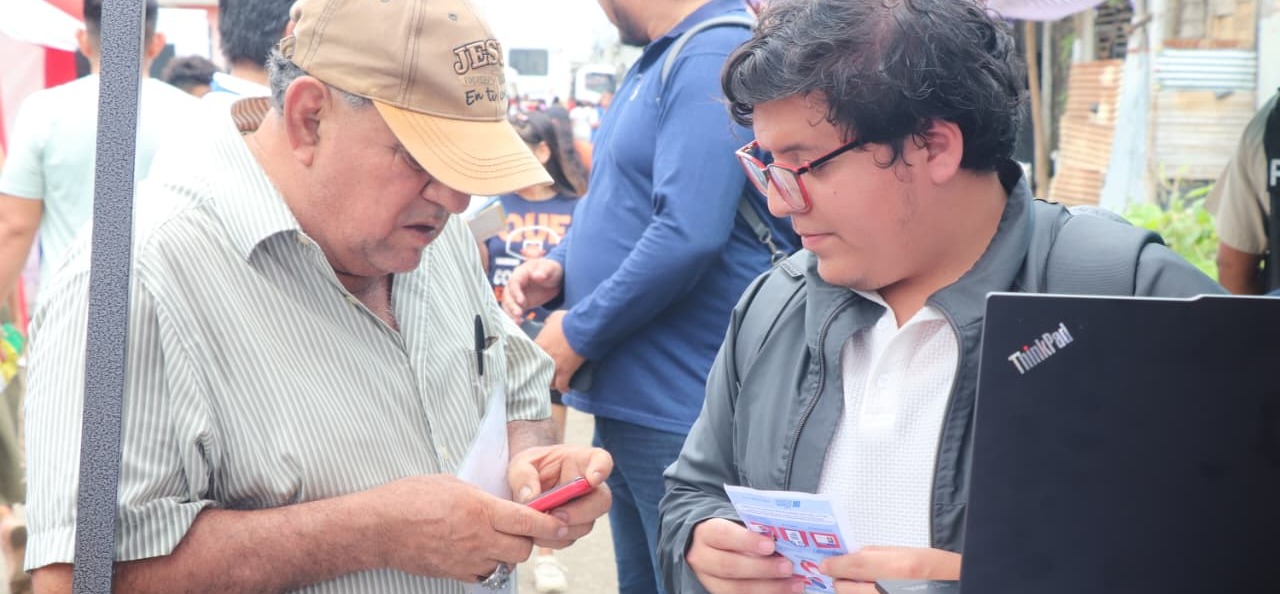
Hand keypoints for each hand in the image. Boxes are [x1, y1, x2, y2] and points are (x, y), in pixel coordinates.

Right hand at [367, 475, 570, 581]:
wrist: (378, 528)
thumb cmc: (410, 498)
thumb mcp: (452, 484)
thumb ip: (482, 497)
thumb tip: (500, 505)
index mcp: (480, 510)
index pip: (527, 521)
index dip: (549, 523)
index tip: (561, 523)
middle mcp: (478, 538)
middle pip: (523, 549)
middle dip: (528, 539)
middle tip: (521, 527)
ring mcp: (467, 560)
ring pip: (506, 563)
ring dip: (508, 552)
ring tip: (495, 537)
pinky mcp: (456, 574)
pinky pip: (486, 574)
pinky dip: (490, 565)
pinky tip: (478, 551)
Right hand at [502, 258, 563, 321]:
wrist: (555, 279)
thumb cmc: (551, 270)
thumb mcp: (550, 268)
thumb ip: (544, 271)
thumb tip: (537, 276)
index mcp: (521, 272)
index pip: (514, 282)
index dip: (516, 292)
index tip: (522, 301)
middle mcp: (515, 283)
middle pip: (508, 294)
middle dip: (512, 305)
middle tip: (518, 314)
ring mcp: (517, 293)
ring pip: (508, 304)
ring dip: (511, 313)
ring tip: (518, 321)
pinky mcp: (520, 303)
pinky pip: (514, 310)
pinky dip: (514, 317)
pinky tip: (519, 323)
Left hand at [508, 444, 612, 548]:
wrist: (523, 487)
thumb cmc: (528, 469)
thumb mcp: (520, 465)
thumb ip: (523, 476)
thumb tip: (530, 498)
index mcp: (581, 461)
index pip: (602, 461)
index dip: (602, 470)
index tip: (594, 478)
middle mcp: (590, 486)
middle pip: (602, 500)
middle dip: (581, 512)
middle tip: (557, 515)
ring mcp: (585, 509)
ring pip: (586, 525)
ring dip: (562, 529)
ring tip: (538, 525)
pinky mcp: (573, 528)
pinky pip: (569, 538)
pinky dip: (552, 539)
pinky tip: (536, 532)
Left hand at [534, 311, 584, 392]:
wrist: (580, 328)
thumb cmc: (568, 321)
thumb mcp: (553, 318)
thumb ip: (548, 323)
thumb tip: (548, 325)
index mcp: (538, 345)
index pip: (529, 358)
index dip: (533, 361)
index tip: (536, 363)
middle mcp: (543, 358)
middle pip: (537, 372)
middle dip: (541, 374)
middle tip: (544, 375)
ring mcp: (554, 366)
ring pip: (548, 381)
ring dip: (551, 382)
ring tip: (555, 382)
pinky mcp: (565, 372)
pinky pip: (562, 385)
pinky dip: (564, 388)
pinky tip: (566, 389)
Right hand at [687, 518, 805, 593]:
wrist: (710, 549)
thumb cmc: (732, 534)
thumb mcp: (736, 525)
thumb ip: (755, 531)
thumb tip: (785, 539)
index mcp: (706, 533)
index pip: (723, 535)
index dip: (747, 541)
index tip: (770, 545)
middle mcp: (703, 558)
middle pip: (729, 566)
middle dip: (762, 568)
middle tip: (788, 567)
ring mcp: (709, 581)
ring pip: (735, 589)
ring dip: (769, 588)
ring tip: (795, 584)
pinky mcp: (719, 593)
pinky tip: (785, 592)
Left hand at [819, 546, 961, 593]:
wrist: (961, 584)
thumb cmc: (941, 570)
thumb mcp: (910, 553)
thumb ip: (878, 554)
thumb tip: (852, 555)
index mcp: (896, 568)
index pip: (852, 566)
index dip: (834, 565)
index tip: (825, 565)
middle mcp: (889, 590)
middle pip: (845, 590)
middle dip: (840, 581)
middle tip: (842, 575)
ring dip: (850, 592)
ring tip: (857, 584)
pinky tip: (869, 590)